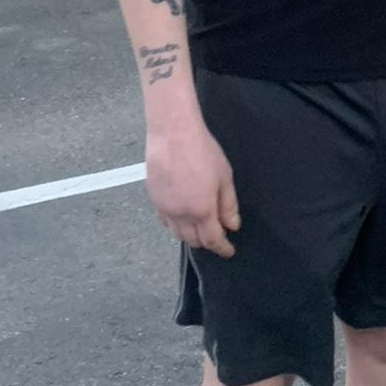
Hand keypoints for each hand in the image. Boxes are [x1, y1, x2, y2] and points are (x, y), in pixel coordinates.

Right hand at [144, 119, 240, 257]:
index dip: (222, 248)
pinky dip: (175, 226)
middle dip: (207, 243)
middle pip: (194, 241)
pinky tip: (182, 218)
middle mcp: (180, 215)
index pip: (213, 240)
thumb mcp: (224, 177)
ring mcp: (164, 208)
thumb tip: (232, 226)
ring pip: (177, 234)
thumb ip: (228, 205)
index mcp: (201, 210)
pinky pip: (165, 222)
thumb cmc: (202, 151)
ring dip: (191, 236)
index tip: (229, 251)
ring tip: (201, 229)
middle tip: (217, 236)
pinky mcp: (153, 199)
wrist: (172, 134)